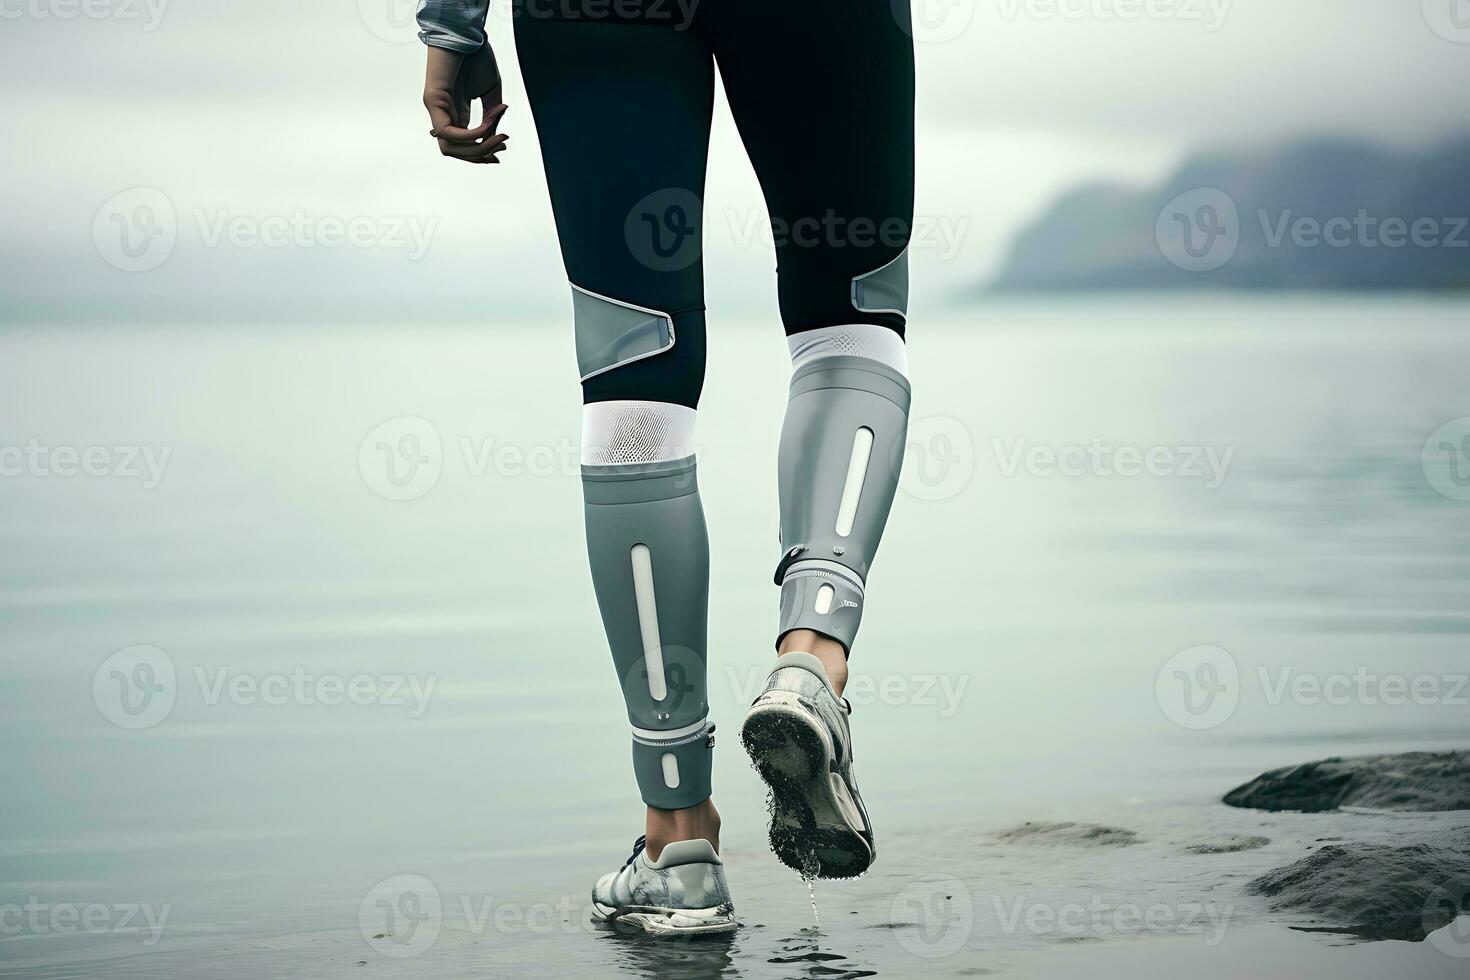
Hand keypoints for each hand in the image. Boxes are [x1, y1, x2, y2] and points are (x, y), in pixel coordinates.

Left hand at [423, 45, 508, 163]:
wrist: (468, 35)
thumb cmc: (477, 58)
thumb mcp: (491, 92)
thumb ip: (491, 116)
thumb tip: (493, 138)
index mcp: (457, 114)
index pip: (462, 145)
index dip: (481, 153)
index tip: (503, 150)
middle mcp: (445, 115)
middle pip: (455, 151)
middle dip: (480, 156)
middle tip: (501, 149)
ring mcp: (436, 110)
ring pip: (449, 147)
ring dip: (477, 149)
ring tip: (498, 137)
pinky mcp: (432, 101)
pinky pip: (449, 133)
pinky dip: (471, 135)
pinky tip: (488, 127)